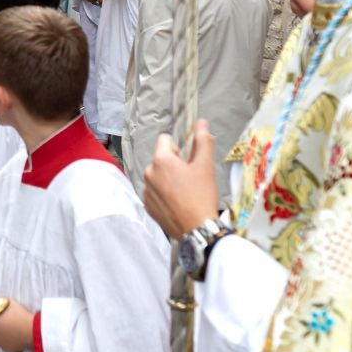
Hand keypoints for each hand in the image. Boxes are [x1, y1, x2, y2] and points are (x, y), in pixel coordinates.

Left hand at [0, 300, 34, 351]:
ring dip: (3, 333)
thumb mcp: (8, 303)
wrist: (32, 329)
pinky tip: (17, 337)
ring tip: (14, 330)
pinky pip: (5, 344)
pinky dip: (9, 341)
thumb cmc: (21, 314)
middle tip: (10, 322)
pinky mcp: (5, 349)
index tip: (2, 315)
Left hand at [142, 120, 218, 239]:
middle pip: (160, 159)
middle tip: (190, 179)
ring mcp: (145, 191)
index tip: (188, 161)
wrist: (197, 229)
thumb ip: (203, 141)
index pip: (164, 139)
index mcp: (160, 160)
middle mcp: (148, 173)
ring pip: (157, 176)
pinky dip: (163, 194)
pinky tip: (177, 203)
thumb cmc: (201, 195)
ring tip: (184, 193)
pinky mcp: (147, 206)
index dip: (178, 148)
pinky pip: (154, 192)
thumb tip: (201, 122)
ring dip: (168, 179)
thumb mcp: (205, 166)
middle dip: (173, 164)